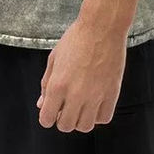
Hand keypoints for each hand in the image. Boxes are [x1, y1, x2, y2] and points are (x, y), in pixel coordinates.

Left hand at [35, 12, 127, 131]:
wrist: (102, 27)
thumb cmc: (76, 38)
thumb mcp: (54, 58)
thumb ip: (46, 83)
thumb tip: (41, 104)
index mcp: (58, 85)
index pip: (47, 119)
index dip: (47, 116)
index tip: (51, 109)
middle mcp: (76, 94)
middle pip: (66, 126)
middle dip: (62, 119)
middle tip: (66, 106)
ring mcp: (95, 95)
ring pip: (85, 126)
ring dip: (80, 119)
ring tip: (81, 105)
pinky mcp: (111, 93)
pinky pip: (103, 118)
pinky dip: (97, 115)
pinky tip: (95, 103)